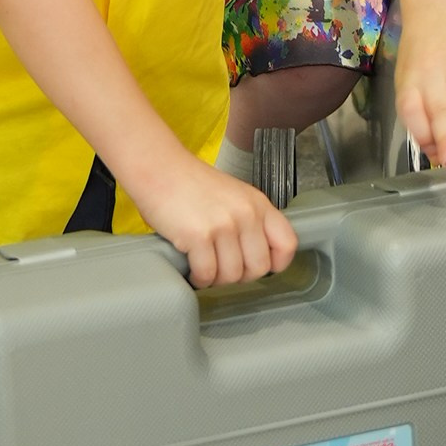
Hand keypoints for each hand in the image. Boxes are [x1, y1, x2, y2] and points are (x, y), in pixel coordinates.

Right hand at [133, 154, 298, 290]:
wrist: (158, 167)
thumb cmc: (189, 182)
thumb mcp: (232, 195)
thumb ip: (249, 220)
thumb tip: (254, 255)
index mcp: (258, 203)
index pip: (287, 244)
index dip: (275, 263)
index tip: (259, 267)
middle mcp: (246, 214)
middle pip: (259, 267)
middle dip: (240, 276)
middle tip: (223, 269)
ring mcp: (223, 225)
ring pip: (232, 275)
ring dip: (216, 279)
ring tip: (205, 268)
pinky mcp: (198, 236)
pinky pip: (207, 274)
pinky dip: (199, 278)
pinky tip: (191, 269)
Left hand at [392, 0, 445, 164]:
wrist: (434, 6)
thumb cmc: (421, 50)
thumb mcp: (410, 79)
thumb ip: (420, 114)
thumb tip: (433, 151)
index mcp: (412, 83)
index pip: (411, 112)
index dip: (421, 134)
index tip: (435, 155)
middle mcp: (433, 73)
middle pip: (438, 107)